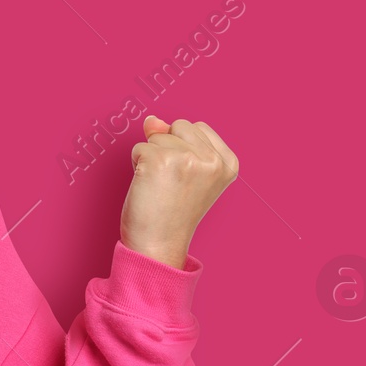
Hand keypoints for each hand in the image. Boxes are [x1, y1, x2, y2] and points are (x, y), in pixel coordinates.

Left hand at [119, 116, 238, 268]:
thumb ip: (175, 141)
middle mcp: (213, 160)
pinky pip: (139, 147)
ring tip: (160, 186)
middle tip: (170, 182)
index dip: (182, 148)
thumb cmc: (171, 212)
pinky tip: (148, 187)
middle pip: (179, 125)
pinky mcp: (160, 161)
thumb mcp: (185, 172)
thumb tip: (152, 120)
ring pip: (157, 136)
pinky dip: (137, 165)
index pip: (197, 127)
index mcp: (228, 163)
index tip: (185, 178)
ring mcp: (188, 159)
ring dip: (151, 157)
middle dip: (167, 147)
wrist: (159, 245)